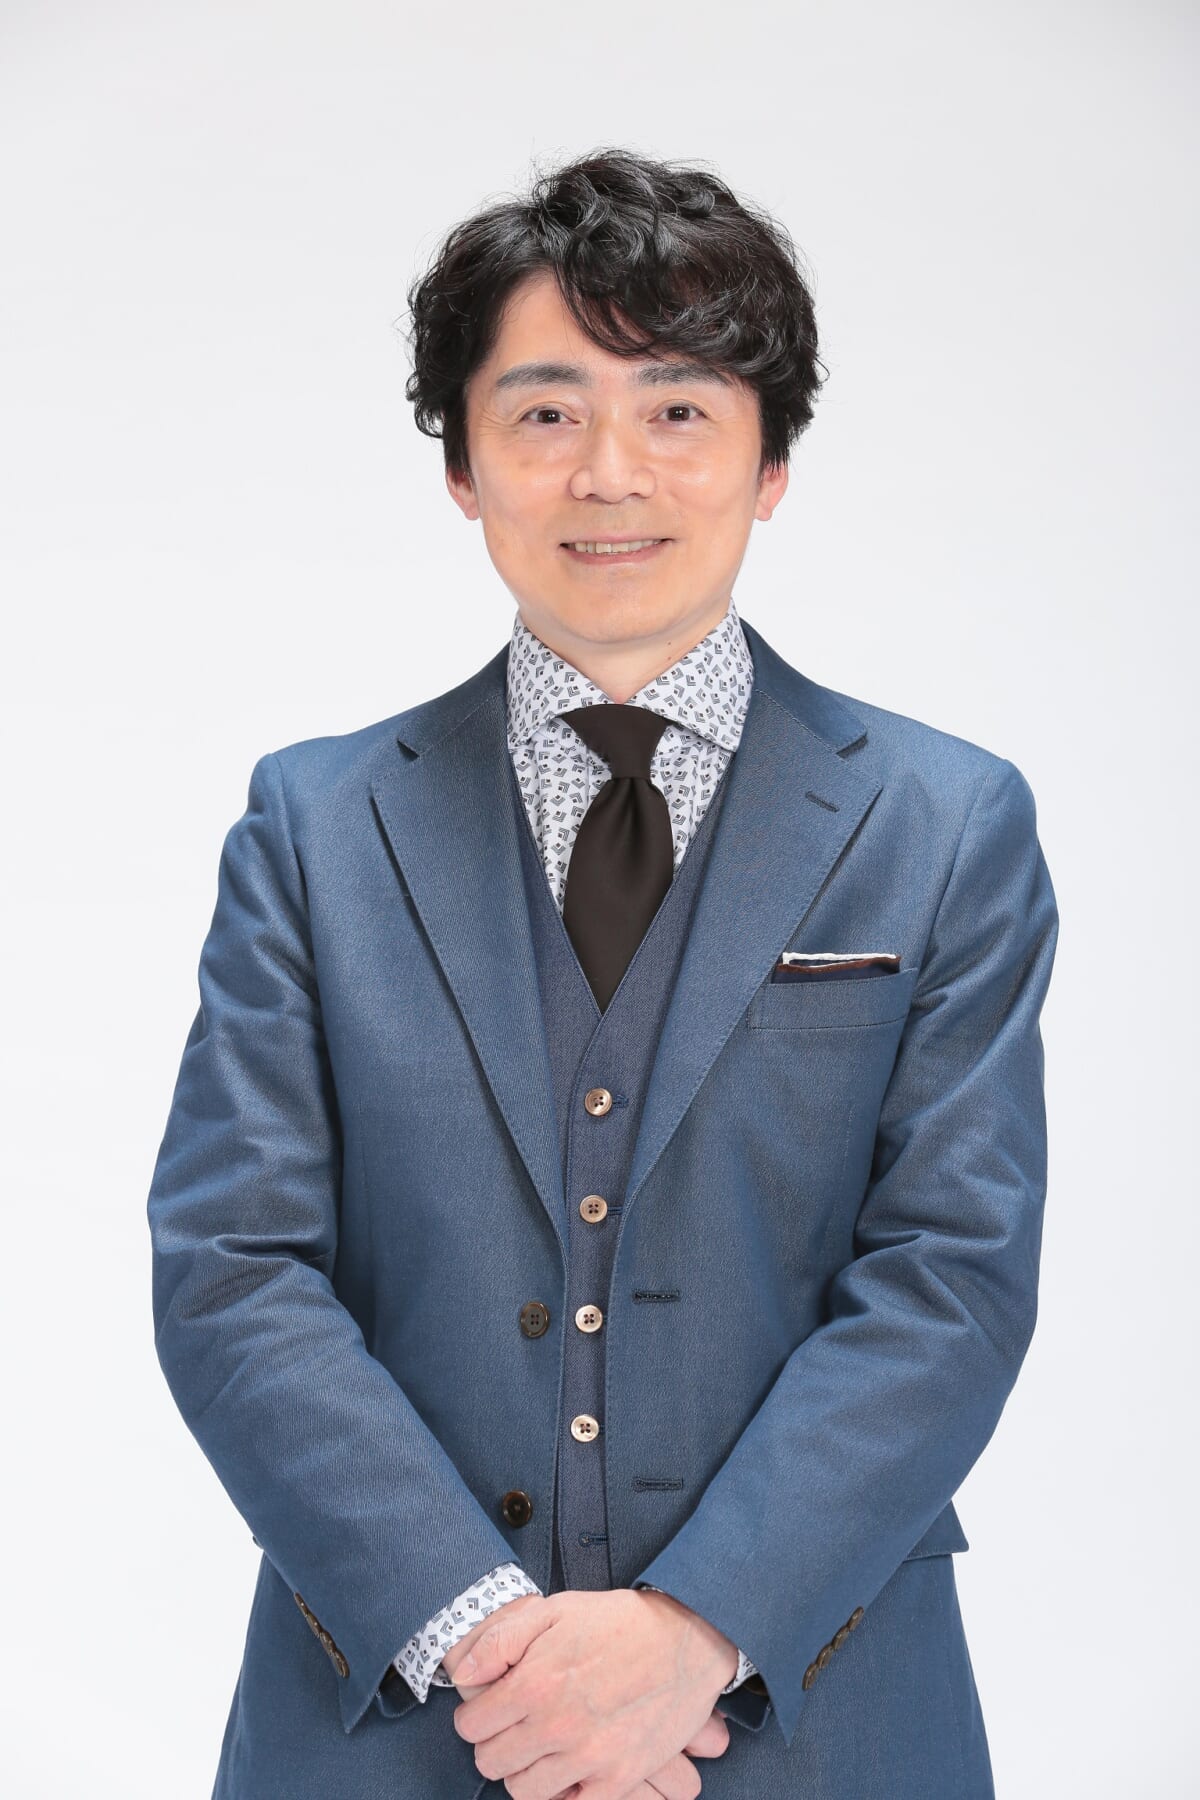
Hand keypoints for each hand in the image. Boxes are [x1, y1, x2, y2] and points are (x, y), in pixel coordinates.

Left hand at [447, 1587, 735, 1796]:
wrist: (686, 1639)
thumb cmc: (617, 1622)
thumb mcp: (553, 1610)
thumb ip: (499, 1640)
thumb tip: (462, 1673)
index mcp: (534, 1683)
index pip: (471, 1726)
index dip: (475, 1715)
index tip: (490, 1708)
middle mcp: (556, 1726)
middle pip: (492, 1762)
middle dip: (496, 1744)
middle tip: (515, 1727)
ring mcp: (588, 1757)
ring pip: (524, 1791)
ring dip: (525, 1771)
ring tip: (540, 1749)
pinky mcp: (619, 1779)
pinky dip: (563, 1795)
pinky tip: (568, 1772)